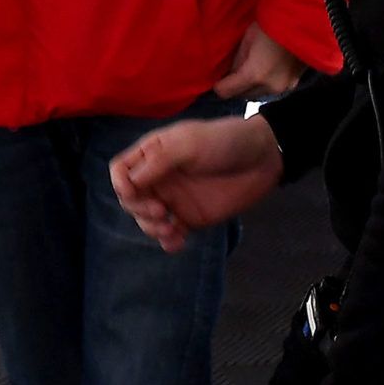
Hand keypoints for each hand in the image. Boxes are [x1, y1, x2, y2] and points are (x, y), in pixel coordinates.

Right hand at [110, 115, 282, 253]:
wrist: (262, 159)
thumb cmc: (223, 142)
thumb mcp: (188, 144)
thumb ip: (158, 162)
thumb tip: (127, 184)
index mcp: (152, 154)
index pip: (120, 171)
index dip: (120, 184)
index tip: (134, 194)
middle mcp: (158, 178)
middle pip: (129, 199)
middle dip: (139, 210)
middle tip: (163, 212)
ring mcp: (174, 199)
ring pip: (146, 220)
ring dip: (152, 229)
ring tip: (172, 230)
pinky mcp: (191, 218)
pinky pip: (170, 234)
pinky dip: (168, 242)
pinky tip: (177, 243)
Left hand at [215, 24, 305, 101]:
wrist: (302, 23)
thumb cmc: (270, 25)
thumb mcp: (246, 40)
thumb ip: (236, 61)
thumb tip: (229, 73)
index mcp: (254, 75)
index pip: (226, 92)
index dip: (218, 86)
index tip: (216, 79)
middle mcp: (269, 87)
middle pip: (242, 96)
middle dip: (234, 87)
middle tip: (230, 75)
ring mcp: (283, 87)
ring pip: (257, 95)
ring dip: (249, 87)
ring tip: (246, 71)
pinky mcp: (292, 84)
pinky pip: (270, 90)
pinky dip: (263, 84)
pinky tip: (263, 70)